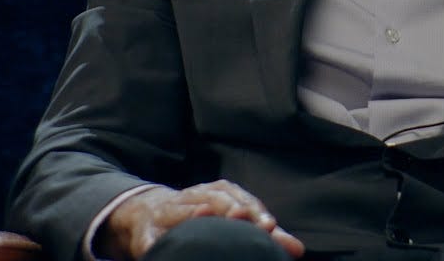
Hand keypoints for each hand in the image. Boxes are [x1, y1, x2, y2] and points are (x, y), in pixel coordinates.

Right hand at [97, 180, 305, 259]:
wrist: (148, 213)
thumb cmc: (200, 217)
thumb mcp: (230, 220)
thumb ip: (261, 234)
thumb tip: (298, 250)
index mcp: (219, 194)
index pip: (242, 200)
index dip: (255, 212)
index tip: (270, 226)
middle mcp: (195, 196)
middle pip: (215, 198)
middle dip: (230, 206)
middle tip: (243, 217)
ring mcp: (169, 211)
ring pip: (181, 210)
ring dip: (192, 212)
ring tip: (204, 214)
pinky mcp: (145, 231)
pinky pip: (147, 237)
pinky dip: (151, 242)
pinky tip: (154, 249)